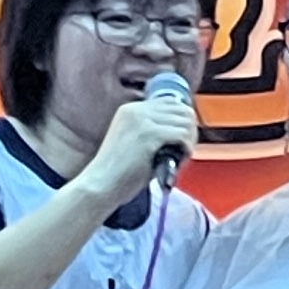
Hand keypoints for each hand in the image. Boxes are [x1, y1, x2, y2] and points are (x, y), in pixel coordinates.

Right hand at [80, 88, 202, 210]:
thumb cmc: (118, 173)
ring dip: (189, 141)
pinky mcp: (148, 135)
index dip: (182, 122)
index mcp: (130, 110)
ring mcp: (142, 121)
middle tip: (184, 151)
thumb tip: (184, 131)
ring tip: (180, 158)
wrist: (100, 186)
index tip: (181, 141)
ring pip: (185, 122)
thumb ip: (153, 132)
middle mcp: (136, 110)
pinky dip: (186, 149)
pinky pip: (181, 135)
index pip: (170, 103)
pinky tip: (179, 161)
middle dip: (189, 131)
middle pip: (181, 110)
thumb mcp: (133, 143)